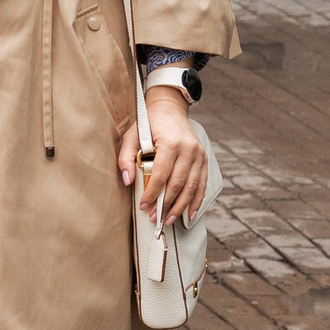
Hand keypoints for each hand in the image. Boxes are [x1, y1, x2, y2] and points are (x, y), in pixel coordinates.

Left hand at [119, 83, 210, 226]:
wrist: (169, 109)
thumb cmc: (148, 124)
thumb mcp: (131, 136)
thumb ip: (126, 158)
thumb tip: (127, 181)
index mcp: (170, 143)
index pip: (161, 175)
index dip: (152, 193)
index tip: (144, 206)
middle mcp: (188, 149)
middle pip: (178, 183)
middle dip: (166, 204)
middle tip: (155, 217)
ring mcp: (199, 154)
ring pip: (192, 186)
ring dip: (180, 206)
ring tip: (169, 220)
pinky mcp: (203, 158)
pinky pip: (202, 183)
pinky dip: (196, 200)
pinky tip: (189, 213)